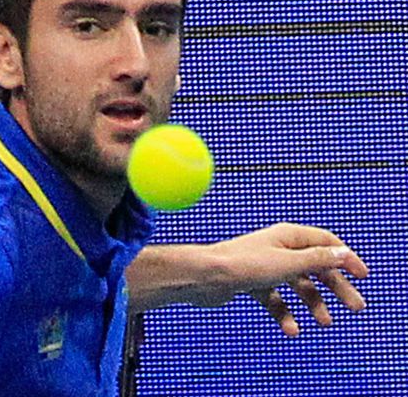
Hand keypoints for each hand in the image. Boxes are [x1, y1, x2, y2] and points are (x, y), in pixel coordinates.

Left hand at [212, 222, 368, 335]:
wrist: (203, 277)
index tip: (362, 275)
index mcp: (287, 235)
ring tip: (323, 322)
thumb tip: (342, 252)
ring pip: (296, 285)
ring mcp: (264, 267)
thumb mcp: (286, 263)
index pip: (325, 242)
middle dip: (336, 286)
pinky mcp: (252, 284)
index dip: (345, 257)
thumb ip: (316, 260)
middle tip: (355, 307)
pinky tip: (291, 329)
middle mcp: (277, 248)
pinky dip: (284, 313)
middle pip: (315, 266)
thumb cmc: (241, 265)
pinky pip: (275, 300)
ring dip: (313, 303)